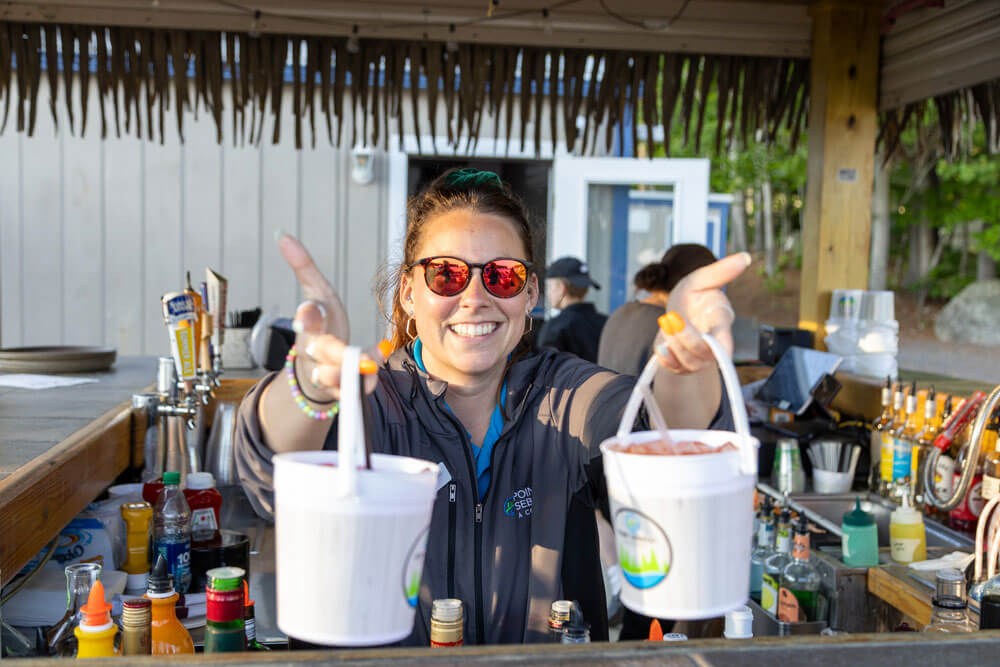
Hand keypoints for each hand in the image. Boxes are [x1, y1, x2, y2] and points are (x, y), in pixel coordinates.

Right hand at [277, 233, 379, 397]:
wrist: (316, 370)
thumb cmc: (322, 325)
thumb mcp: (316, 294)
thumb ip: (303, 268)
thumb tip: (282, 235)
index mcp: (309, 325)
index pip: (306, 318)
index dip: (307, 316)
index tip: (306, 315)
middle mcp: (314, 350)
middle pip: (320, 350)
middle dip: (331, 350)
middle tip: (346, 355)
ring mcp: (326, 371)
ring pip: (332, 376)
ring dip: (346, 372)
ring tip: (366, 365)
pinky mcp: (341, 390)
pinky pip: (354, 390)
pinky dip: (366, 383)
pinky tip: (375, 373)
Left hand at [654, 252, 749, 373]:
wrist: (675, 314)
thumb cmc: (692, 296)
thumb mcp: (699, 280)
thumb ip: (720, 272)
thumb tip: (745, 257)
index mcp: (721, 322)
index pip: (726, 339)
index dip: (722, 345)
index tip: (712, 342)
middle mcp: (714, 344)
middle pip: (703, 352)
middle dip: (684, 336)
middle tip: (669, 318)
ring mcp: (699, 358)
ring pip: (687, 362)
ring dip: (672, 343)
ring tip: (666, 325)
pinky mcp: (683, 366)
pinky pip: (673, 368)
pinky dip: (665, 357)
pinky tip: (662, 345)